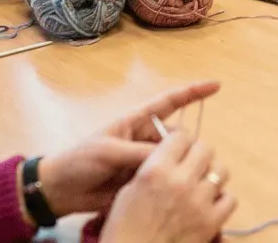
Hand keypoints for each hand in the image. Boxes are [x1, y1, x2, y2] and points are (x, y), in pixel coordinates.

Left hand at [38, 81, 221, 217]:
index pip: (170, 102)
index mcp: (136, 122)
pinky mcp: (142, 181)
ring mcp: (144, 160)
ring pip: (175, 159)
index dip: (194, 92)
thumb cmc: (80, 160)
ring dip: (179, 166)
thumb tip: (170, 156)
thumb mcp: (108, 151)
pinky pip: (164, 178)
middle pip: (179, 136)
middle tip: (181, 162)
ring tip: (176, 179)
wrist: (60, 190)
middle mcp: (144, 138)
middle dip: (186, 146)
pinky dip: (171, 182)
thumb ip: (139, 152)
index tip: (217, 85)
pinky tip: (174, 191)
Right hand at [99, 131, 235, 242]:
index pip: (181, 136)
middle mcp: (180, 180)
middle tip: (191, 167)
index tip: (179, 150)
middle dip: (198, 156)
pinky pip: (230, 199)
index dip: (180, 142)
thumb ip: (153, 167)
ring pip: (221, 171)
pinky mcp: (211, 221)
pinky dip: (221, 200)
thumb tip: (171, 155)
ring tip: (200, 186)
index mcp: (157, 169)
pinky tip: (208, 205)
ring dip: (211, 176)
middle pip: (205, 149)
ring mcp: (199, 201)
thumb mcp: (129, 190)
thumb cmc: (124, 229)